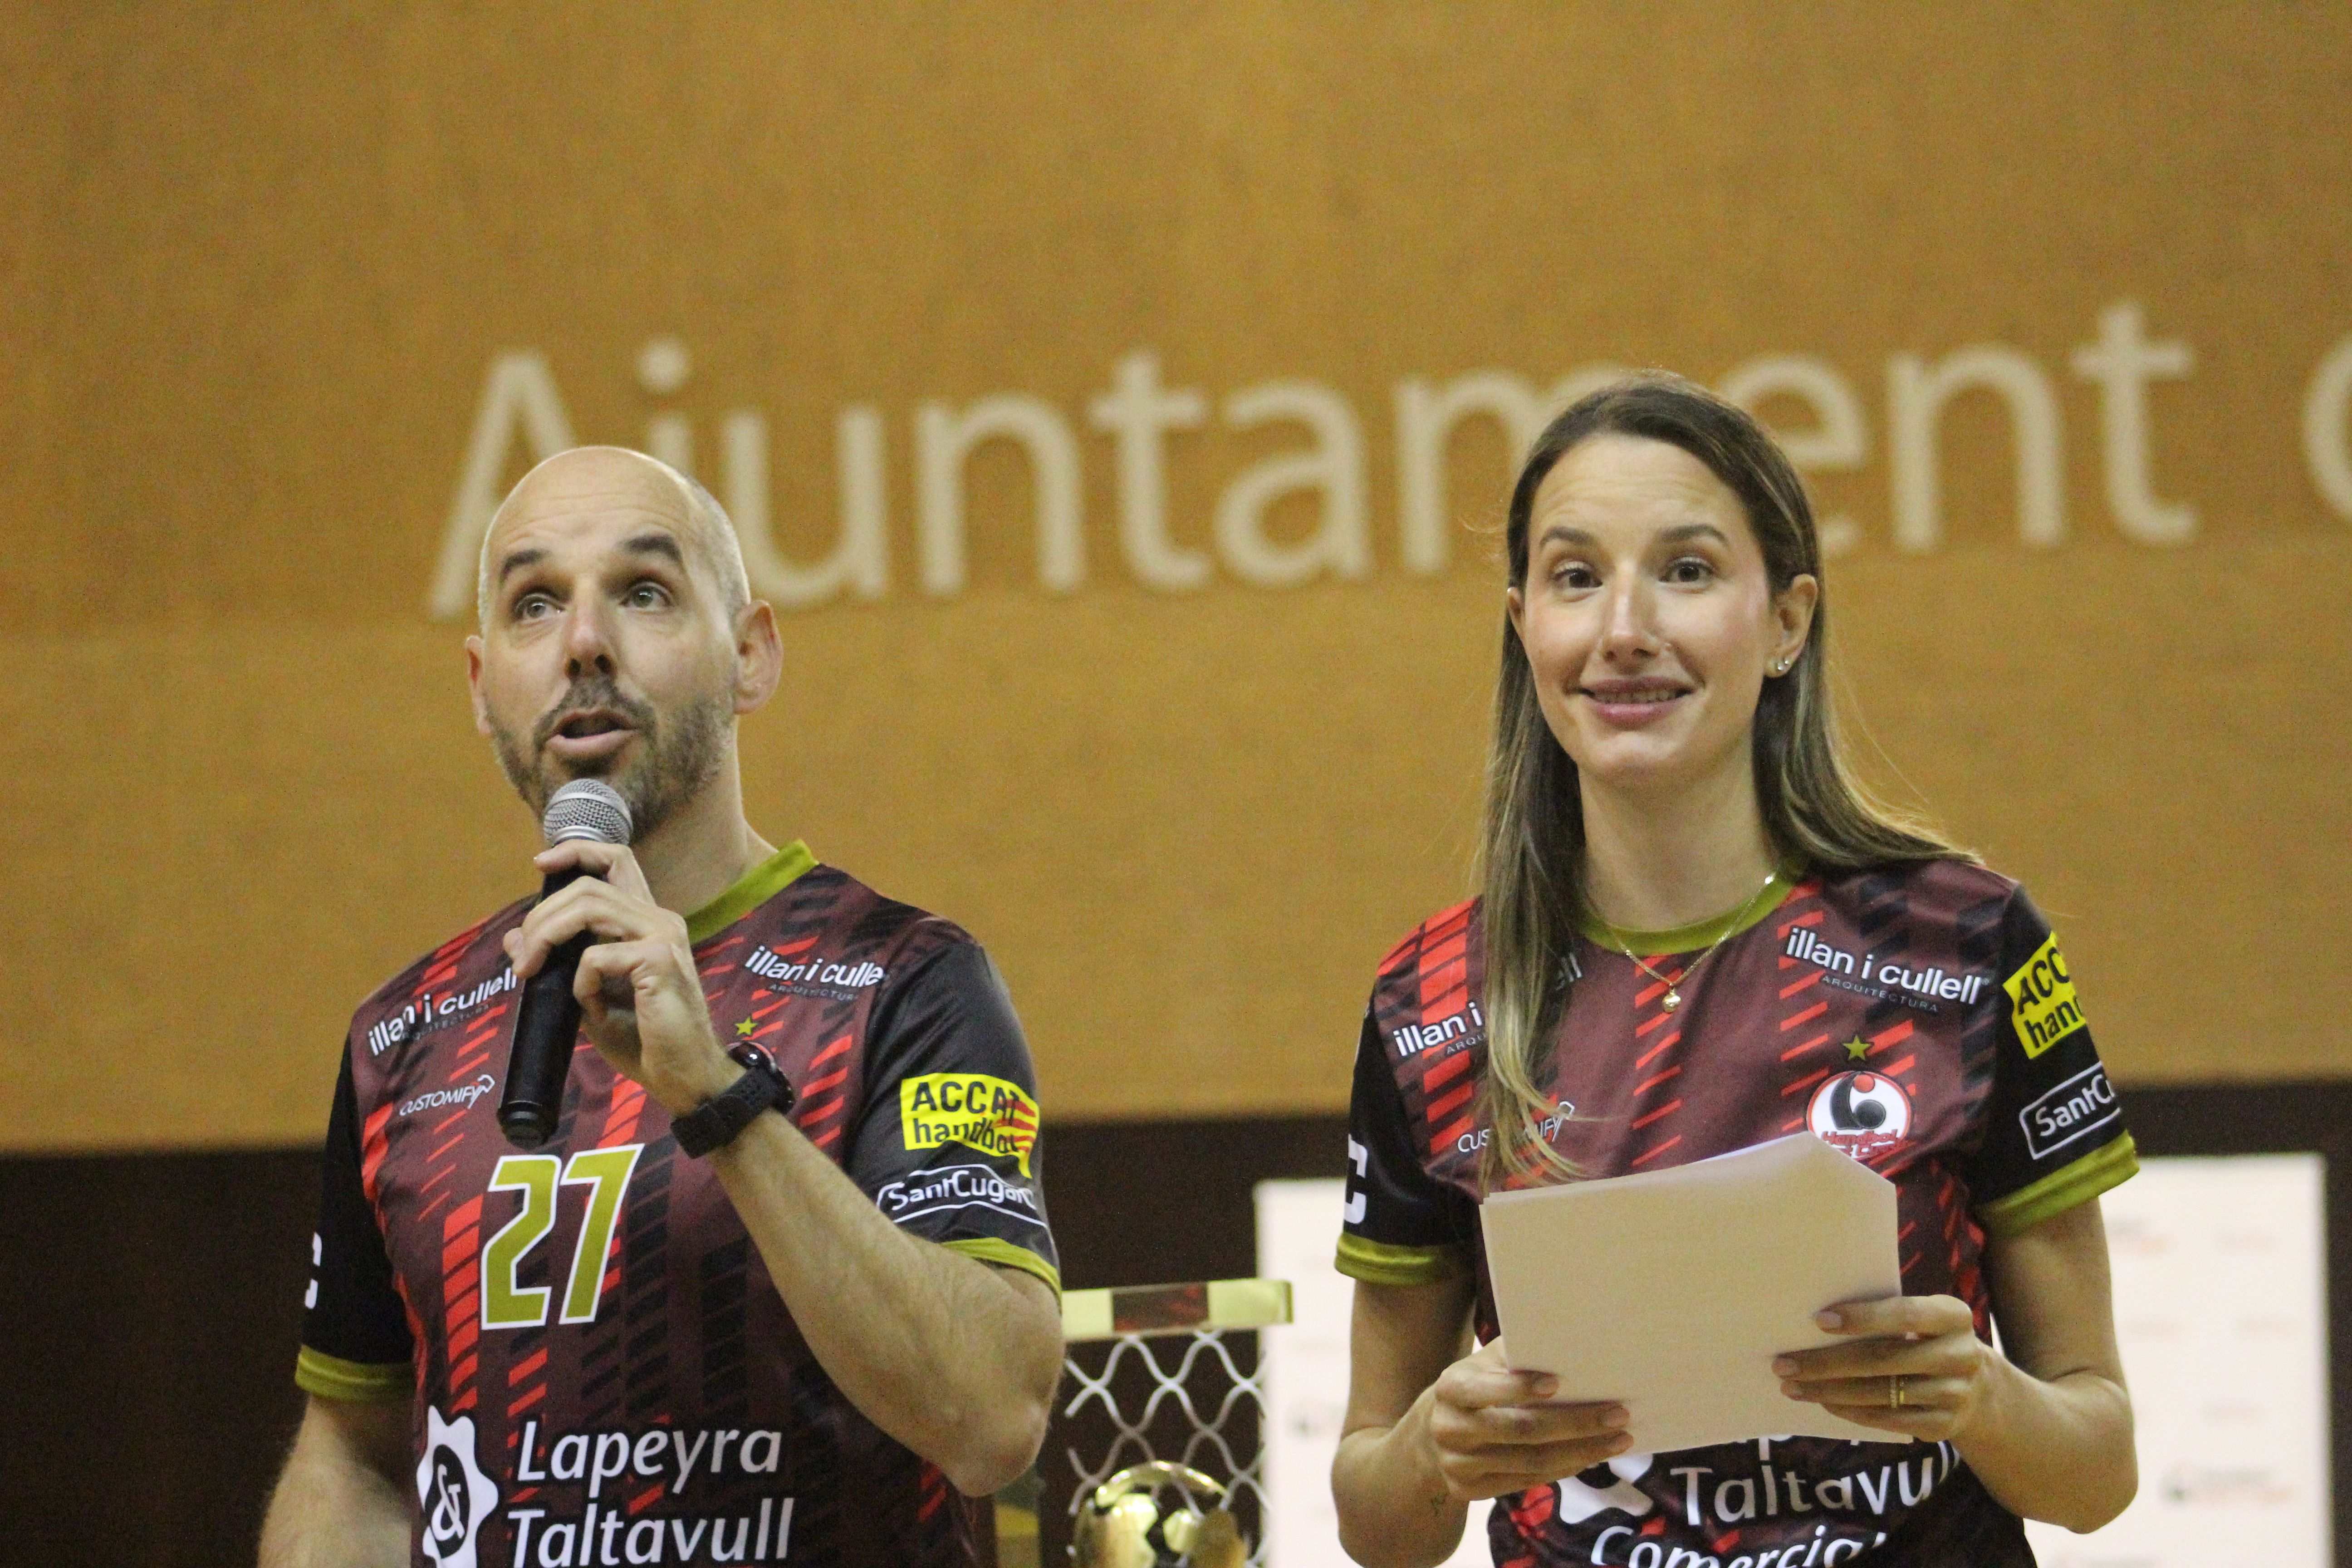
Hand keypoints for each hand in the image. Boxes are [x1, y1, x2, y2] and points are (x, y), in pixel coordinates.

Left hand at [499, 840, 736, 1115]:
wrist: (686, 1076)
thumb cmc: (645, 1040)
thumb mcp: (589, 999)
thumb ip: (559, 966)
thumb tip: (515, 940)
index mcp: (646, 922)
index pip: (617, 860)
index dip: (576, 852)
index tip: (541, 864)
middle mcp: (658, 919)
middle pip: (589, 884)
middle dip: (542, 913)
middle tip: (524, 955)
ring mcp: (663, 937)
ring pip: (590, 906)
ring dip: (548, 934)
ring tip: (531, 969)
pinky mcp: (660, 961)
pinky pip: (597, 955)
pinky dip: (580, 981)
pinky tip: (589, 1006)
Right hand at [1423, 1338, 1630, 1501]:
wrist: (1437, 1430)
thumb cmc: (1478, 1384)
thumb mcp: (1486, 1362)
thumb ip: (1517, 1355)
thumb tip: (1572, 1346)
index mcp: (1451, 1387)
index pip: (1485, 1389)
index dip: (1519, 1388)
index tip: (1558, 1383)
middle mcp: (1449, 1428)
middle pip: (1520, 1430)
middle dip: (1575, 1423)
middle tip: (1618, 1416)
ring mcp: (1458, 1464)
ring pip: (1531, 1461)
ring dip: (1581, 1452)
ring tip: (1618, 1440)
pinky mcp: (1469, 1490)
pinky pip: (1527, 1481)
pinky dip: (1563, 1469)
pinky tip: (1589, 1457)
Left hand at [1774, 1294, 1994, 1442]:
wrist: (1977, 1387)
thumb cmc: (1926, 1339)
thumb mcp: (1920, 1319)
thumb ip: (1884, 1316)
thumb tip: (1816, 1321)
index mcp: (1953, 1316)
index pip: (1905, 1314)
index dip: (1864, 1317)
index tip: (1819, 1320)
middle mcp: (1960, 1355)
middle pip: (1884, 1359)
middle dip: (1827, 1362)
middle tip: (1784, 1363)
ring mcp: (1955, 1394)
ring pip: (1880, 1394)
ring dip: (1829, 1391)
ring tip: (1792, 1386)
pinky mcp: (1944, 1426)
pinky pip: (1887, 1419)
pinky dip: (1850, 1411)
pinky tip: (1823, 1402)